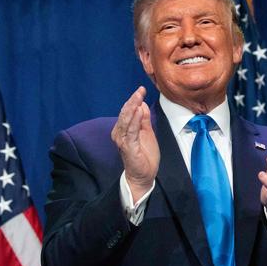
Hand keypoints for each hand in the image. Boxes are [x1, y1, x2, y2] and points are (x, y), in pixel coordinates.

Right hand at [111, 86, 159, 201]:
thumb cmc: (144, 155)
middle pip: (125, 113)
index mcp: (123, 129)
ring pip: (126, 120)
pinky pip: (131, 131)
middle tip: (140, 90)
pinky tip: (139, 111)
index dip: (134, 100)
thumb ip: (144, 119)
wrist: (143, 176)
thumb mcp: (147, 133)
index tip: (141, 89)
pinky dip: (135, 120)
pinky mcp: (127, 147)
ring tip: (138, 97)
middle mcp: (119, 133)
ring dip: (132, 107)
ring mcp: (122, 140)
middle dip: (133, 100)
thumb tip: (142, 104)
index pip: (127, 111)